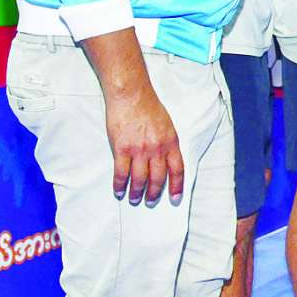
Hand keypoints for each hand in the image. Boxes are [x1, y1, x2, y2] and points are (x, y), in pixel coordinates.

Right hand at [105, 85, 183, 206]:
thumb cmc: (148, 106)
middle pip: (158, 178)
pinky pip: (121, 172)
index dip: (177, 186)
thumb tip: (165, 159)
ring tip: (135, 199)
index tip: (176, 198)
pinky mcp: (122, 149)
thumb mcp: (167, 125)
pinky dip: (120, 184)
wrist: (131, 94)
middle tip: (150, 201)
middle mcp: (157, 148)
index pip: (177, 170)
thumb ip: (167, 142)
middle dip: (154, 193)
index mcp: (171, 142)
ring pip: (139, 179)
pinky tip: (119, 191)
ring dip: (137, 192)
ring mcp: (139, 150)